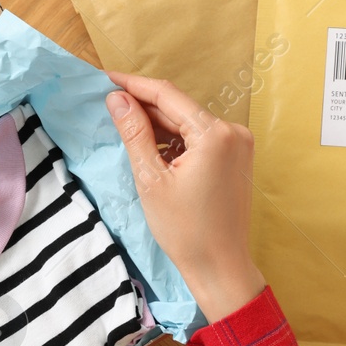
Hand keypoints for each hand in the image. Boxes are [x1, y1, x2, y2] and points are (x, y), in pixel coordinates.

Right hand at [106, 72, 265, 321]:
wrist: (221, 267)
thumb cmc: (186, 230)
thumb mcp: (151, 179)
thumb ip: (134, 133)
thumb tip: (117, 98)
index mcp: (215, 134)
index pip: (168, 95)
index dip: (134, 85)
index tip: (106, 78)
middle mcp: (234, 131)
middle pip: (179, 109)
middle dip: (144, 108)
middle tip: (109, 106)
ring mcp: (239, 145)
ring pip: (188, 124)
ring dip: (159, 127)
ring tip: (127, 133)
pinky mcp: (237, 158)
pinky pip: (200, 139)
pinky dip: (176, 142)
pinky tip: (153, 152)